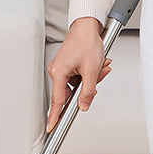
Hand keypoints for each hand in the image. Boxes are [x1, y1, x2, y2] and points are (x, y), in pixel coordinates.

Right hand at [46, 17, 111, 131]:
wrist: (87, 26)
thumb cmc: (86, 41)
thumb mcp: (91, 70)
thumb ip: (87, 92)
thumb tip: (84, 106)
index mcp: (59, 73)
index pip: (58, 101)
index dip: (56, 117)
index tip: (51, 127)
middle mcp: (56, 71)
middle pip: (71, 92)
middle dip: (87, 87)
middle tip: (99, 75)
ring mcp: (60, 69)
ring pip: (76, 85)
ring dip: (90, 79)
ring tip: (100, 66)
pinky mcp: (66, 66)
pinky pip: (77, 77)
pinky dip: (88, 74)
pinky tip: (96, 65)